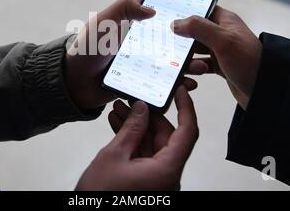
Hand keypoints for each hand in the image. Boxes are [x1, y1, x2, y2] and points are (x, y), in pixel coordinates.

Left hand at [65, 0, 198, 109]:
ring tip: (200, 66)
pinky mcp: (140, 80)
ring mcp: (141, 61)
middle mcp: (138, 41)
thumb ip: (124, 8)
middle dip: (186, 39)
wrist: (74, 83)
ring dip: (186, 62)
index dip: (170, 3)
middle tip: (203, 42)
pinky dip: (176, 81)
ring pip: (169, 60)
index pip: (153, 7)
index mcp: (129, 23)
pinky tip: (188, 83)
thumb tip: (152, 10)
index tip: (192, 3)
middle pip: (168, 37)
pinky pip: (162, 80)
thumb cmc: (86, 49)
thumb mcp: (103, 21)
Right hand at [75, 86, 197, 190]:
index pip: (187, 132)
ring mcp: (157, 179)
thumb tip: (141, 109)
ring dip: (137, 127)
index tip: (179, 92)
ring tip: (120, 110)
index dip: (186, 108)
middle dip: (149, 116)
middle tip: (133, 100)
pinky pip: (144, 154)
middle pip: (167, 136)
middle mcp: (166, 175)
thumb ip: (131, 129)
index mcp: (167, 170)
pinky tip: (118, 126)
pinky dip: (133, 140)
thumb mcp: (114, 156)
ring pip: (153, 144)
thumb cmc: (102, 197)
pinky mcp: (146, 180)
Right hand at [172, 6, 261, 109]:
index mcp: (224, 20)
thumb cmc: (251, 63)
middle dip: (181, 40)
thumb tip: (176, 23)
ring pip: (193, 49)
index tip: (167, 19)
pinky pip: (199, 63)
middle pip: (192, 31)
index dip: (183, 12)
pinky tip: (194, 75)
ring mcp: (219, 49)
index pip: (198, 9)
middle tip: (171, 48)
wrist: (267, 91)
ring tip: (194, 67)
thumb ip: (199, 28)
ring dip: (188, 58)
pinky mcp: (218, 65)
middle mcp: (220, 33)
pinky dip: (194, 68)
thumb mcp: (224, 41)